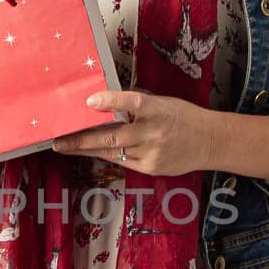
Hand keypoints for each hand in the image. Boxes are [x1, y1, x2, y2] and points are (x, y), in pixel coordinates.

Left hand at [51, 89, 221, 176]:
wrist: (210, 141)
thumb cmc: (183, 117)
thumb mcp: (163, 103)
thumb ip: (137, 104)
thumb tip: (106, 102)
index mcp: (158, 109)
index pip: (132, 102)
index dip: (111, 100)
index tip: (89, 100)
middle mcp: (153, 132)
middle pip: (112, 136)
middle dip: (82, 139)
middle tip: (59, 140)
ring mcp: (152, 153)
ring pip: (113, 151)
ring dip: (88, 149)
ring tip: (67, 146)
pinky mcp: (151, 168)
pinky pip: (123, 161)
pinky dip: (107, 154)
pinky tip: (92, 151)